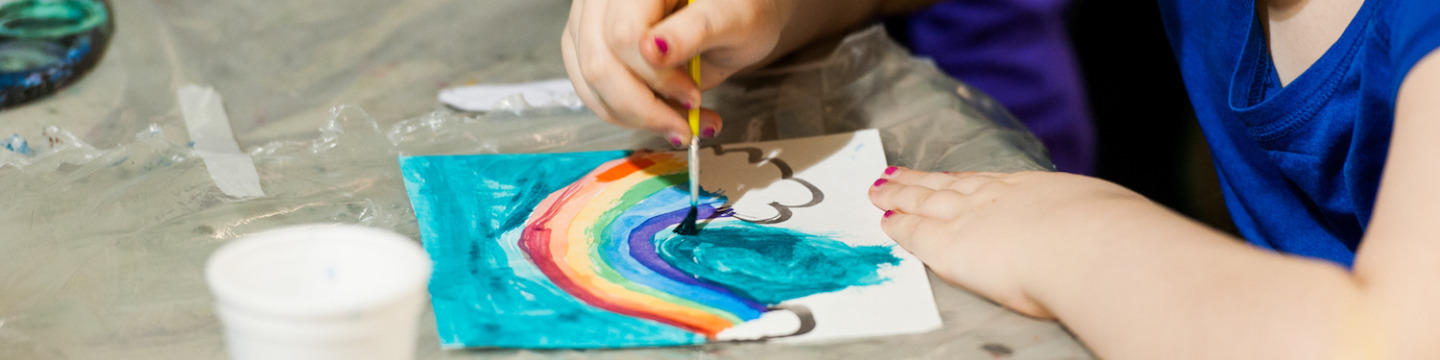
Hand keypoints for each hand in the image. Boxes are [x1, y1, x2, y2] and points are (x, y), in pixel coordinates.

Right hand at [560, 0, 792, 145]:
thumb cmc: (738, 10)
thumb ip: (693, 31)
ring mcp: (587, 21)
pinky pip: (589, 91)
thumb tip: (652, 50)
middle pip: (599, 64)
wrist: (731, 16)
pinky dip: (624, 114)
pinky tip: (660, 114)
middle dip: (643, 107)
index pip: (624, 35)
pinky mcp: (584, 46)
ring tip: (679, 123)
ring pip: (590, 83)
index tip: (693, 96)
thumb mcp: (733, 19)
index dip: (656, 77)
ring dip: (635, 117)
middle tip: (684, 125)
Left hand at [868, 168, 1156, 318]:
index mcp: (1035, 191)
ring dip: (901, 195)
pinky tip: (886, 222)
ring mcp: (970, 218)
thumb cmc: (1110, 239)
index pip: (988, 184)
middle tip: (895, 174)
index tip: (948, 177)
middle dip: (921, 181)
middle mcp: (996, 198)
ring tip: (880, 190)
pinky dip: (900, 225)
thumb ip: (1091, 224)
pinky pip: (915, 233)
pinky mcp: (948, 245)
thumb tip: (1113, 234)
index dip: (963, 181)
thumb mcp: (1103, 219)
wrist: (1091, 247)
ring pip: (926, 201)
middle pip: (949, 186)